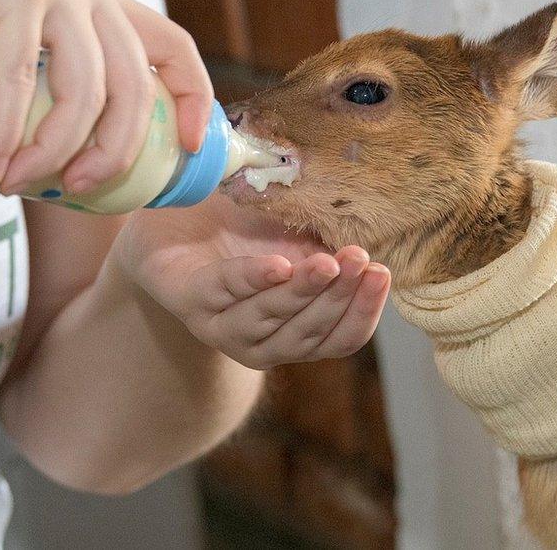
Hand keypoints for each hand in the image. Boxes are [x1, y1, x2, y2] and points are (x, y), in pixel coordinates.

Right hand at [0, 0, 211, 192]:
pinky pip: (21, 78)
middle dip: (114, 151)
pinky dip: (10, 130)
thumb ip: (48, 66)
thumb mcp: (21, 25)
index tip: (189, 148)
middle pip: (134, 88)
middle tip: (80, 189)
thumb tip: (58, 151)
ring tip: (22, 182)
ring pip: (84, 90)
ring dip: (56, 150)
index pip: (174, 47)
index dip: (194, 99)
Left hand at [117, 196, 390, 369]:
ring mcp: (220, 326)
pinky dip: (253, 279)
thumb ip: (330, 248)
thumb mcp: (297, 238)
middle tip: (360, 261)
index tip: (381, 274)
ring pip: (269, 322)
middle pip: (308, 335)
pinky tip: (278, 264)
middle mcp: (258, 341)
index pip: (339, 340)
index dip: (363, 313)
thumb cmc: (243, 230)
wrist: (175, 216)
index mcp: (292, 332)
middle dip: (339, 298)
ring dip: (302, 292)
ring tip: (328, 263)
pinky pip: (225, 292)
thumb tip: (373, 243)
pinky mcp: (188, 300)